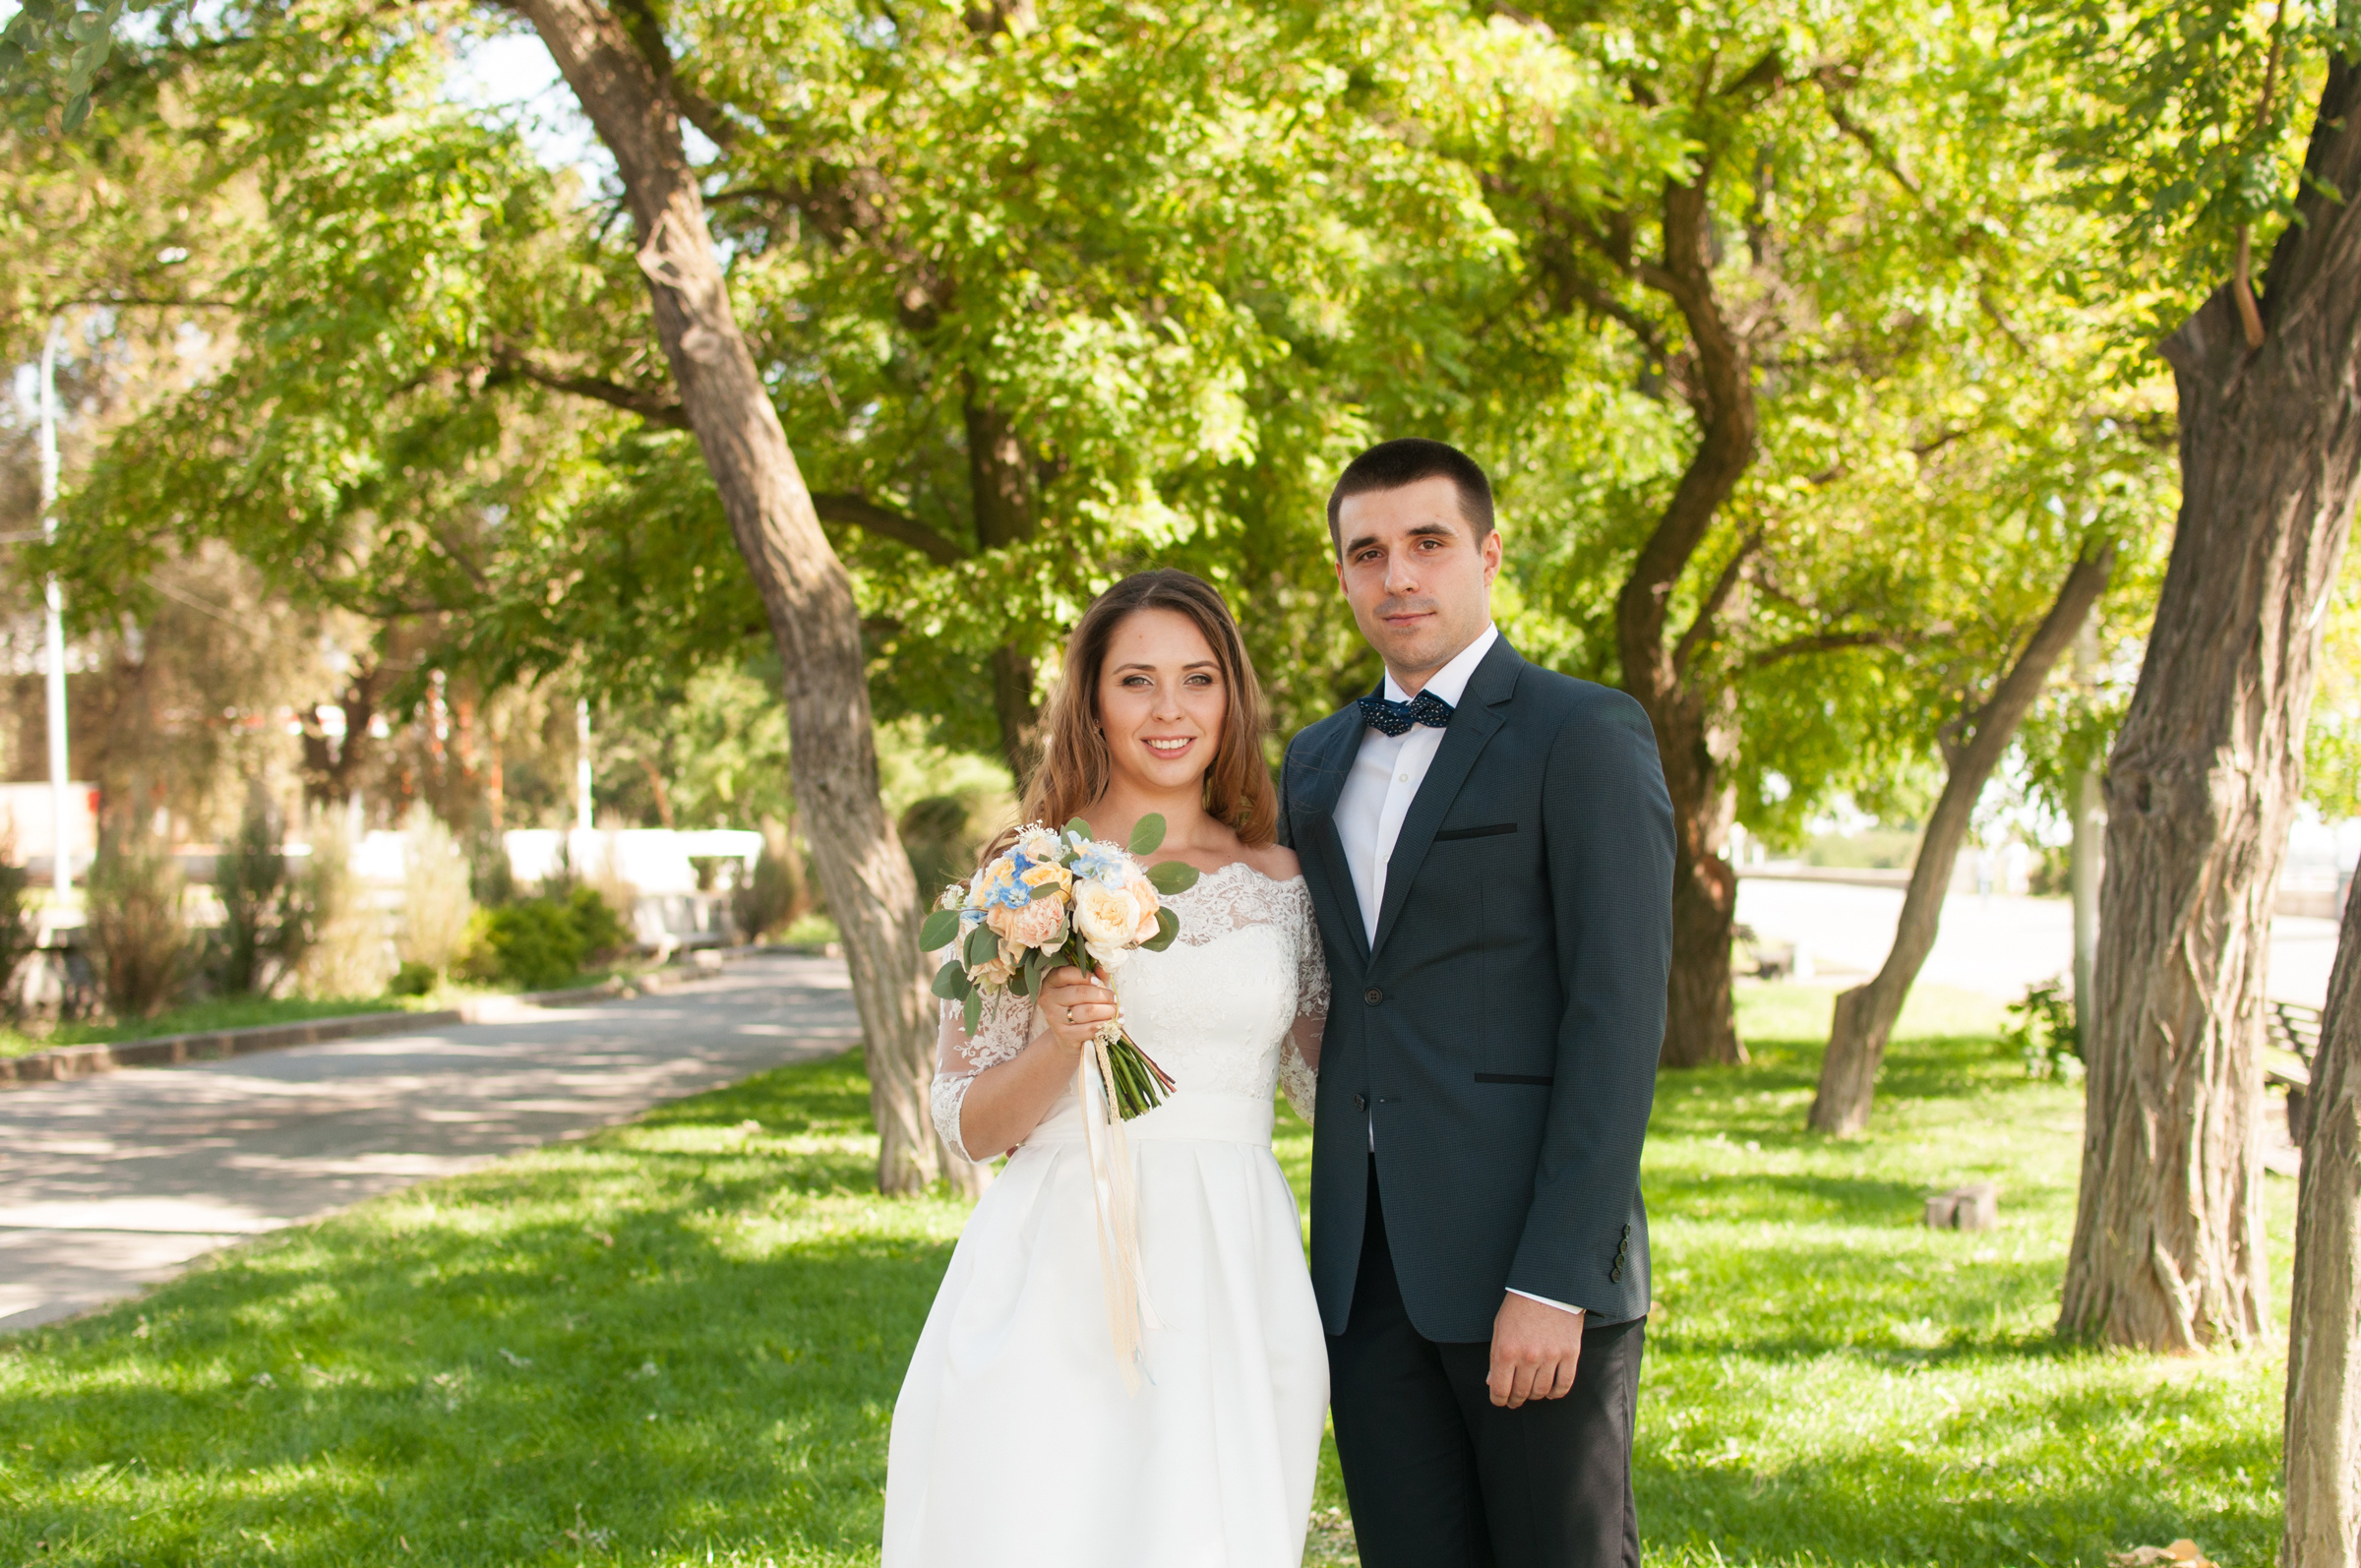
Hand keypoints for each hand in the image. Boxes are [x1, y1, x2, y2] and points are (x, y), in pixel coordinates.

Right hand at [1039, 966, 1117, 1052]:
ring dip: (1107, 1010)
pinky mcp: (1064, 1035)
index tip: (1099, 982)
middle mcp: (1048, 999)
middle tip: (1115, 999)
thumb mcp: (1084, 988)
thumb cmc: (1078, 1006)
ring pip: (1087, 1011)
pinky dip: (1106, 1024)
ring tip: (1118, 1011)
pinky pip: (1089, 1028)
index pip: (1064, 974)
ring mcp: (1054, 1018)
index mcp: (1051, 982)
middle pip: (1080, 993)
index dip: (1084, 976)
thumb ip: (1094, 976)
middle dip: (1103, 995)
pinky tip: (1116, 1022)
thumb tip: (1103, 968)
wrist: (1068, 1037)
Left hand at [1487, 1292, 1583, 1408]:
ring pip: (1541, 1391)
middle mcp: (1528, 1357)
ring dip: (1534, 1396)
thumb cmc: (1519, 1306)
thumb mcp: (1500, 1328)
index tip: (1500, 1401)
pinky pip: (1564, 1384)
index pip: (1500, 1390)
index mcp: (1506, 1351)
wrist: (1548, 1286)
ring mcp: (1551, 1357)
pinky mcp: (1570, 1354)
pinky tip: (1550, 1392)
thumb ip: (1495, 1357)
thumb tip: (1492, 1382)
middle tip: (1515, 1400)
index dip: (1499, 1400)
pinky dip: (1556, 1393)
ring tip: (1531, 1393)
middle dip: (1515, 1400)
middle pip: (1521, 1393)